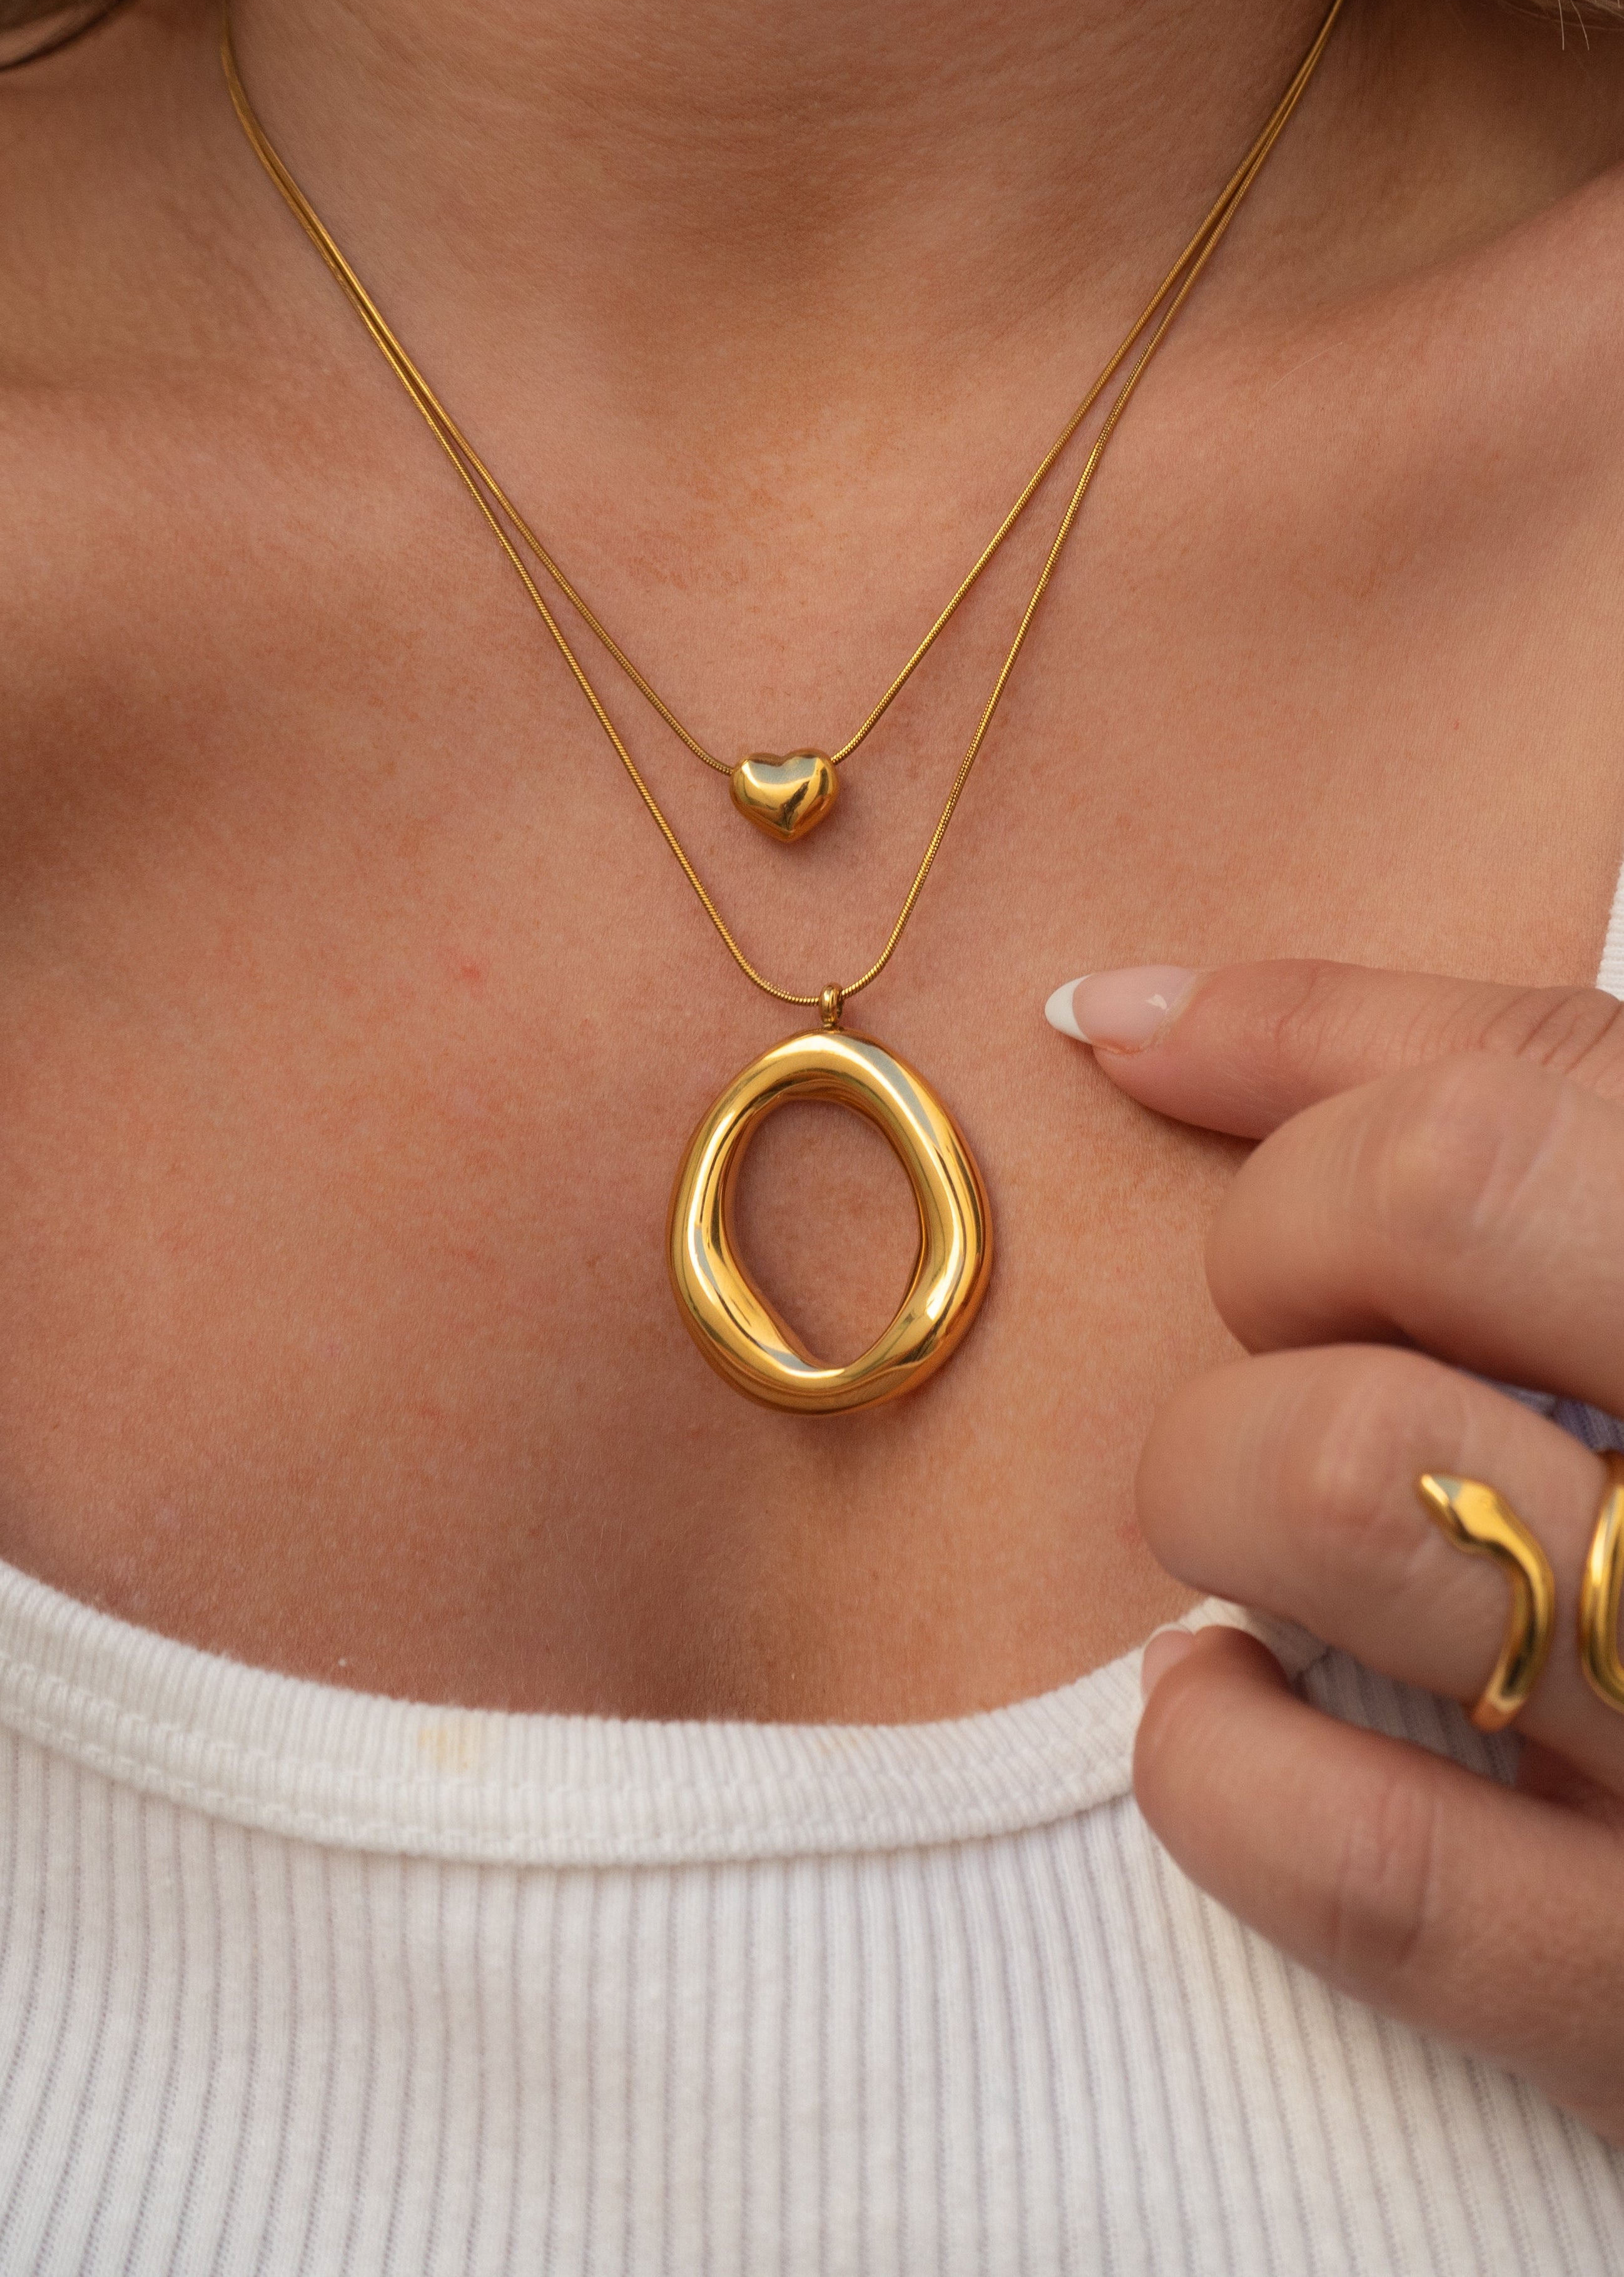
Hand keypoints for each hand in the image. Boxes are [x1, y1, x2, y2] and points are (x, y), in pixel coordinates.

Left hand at [1051, 958, 1623, 2141]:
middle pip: (1423, 1215)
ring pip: (1335, 1488)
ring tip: (1269, 1513)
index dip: (1305, 1092)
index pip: (1501, 1106)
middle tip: (1311, 1329)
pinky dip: (1216, 1756)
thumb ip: (1460, 1076)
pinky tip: (1230, 1704)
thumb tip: (1111, 1013)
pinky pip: (1350, 1853)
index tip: (1217, 1106)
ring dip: (1221, 1480)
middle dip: (1277, 1255)